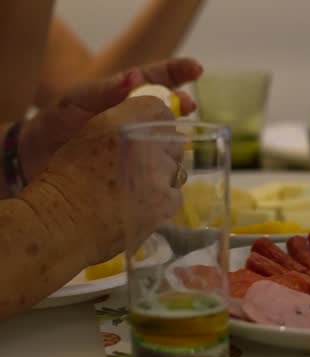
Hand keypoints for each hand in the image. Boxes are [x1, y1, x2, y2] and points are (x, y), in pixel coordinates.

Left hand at [18, 57, 202, 180]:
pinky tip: (171, 165)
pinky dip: (170, 162)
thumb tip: (135, 78)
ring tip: (181, 135)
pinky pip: (161, 160)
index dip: (179, 71)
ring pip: (169, 133)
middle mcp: (138, 115)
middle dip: (183, 103)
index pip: (158, 77)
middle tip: (189, 106)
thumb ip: (104, 90)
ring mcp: (140, 140)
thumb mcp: (76, 101)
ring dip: (178, 134)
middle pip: (170, 105)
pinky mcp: (138, 165)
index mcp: (126, 94)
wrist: (39, 159)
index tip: (196, 69)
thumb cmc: (57, 123)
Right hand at [32, 96, 182, 264]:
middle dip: (159, 150)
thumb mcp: (89, 133)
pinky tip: (137, 205)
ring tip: (133, 188)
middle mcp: (145, 145)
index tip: (143, 134)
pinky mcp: (166, 202)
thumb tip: (149, 109)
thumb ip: (123, 119)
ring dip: (161, 176)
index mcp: (123, 122)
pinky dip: (161, 200)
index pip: (160, 110)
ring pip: (176, 168)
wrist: (61, 222)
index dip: (153, 122)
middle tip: (136, 165)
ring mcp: (158, 175)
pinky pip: (175, 194)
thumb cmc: (66, 177)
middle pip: (173, 139)